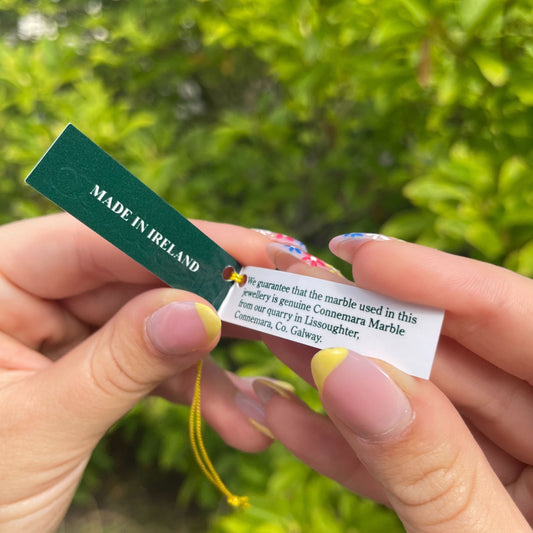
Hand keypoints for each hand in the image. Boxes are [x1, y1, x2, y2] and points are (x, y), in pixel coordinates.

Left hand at [0, 213, 273, 531]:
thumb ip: (122, 363)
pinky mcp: (85, 366)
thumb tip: (201, 313)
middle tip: (279, 308)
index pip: (96, 242)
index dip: (181, 244)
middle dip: (210, 304)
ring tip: (265, 388)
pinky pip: (147, 365)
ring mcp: (60, 330)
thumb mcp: (42, 427)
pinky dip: (191, 392)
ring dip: (209, 363)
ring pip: (152, 325)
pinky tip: (238, 423)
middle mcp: (27, 293)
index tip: (252, 252)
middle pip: (137, 279)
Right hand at [253, 235, 532, 530]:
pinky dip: (346, 447)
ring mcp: (507, 475)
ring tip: (275, 340)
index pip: (523, 322)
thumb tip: (348, 370)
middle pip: (457, 360)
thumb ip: (429, 467)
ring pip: (419, 408)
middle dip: (368, 329)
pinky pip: (404, 465)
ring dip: (342, 380)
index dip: (441, 281)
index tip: (361, 255)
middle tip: (297, 293)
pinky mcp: (462, 506)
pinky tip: (286, 415)